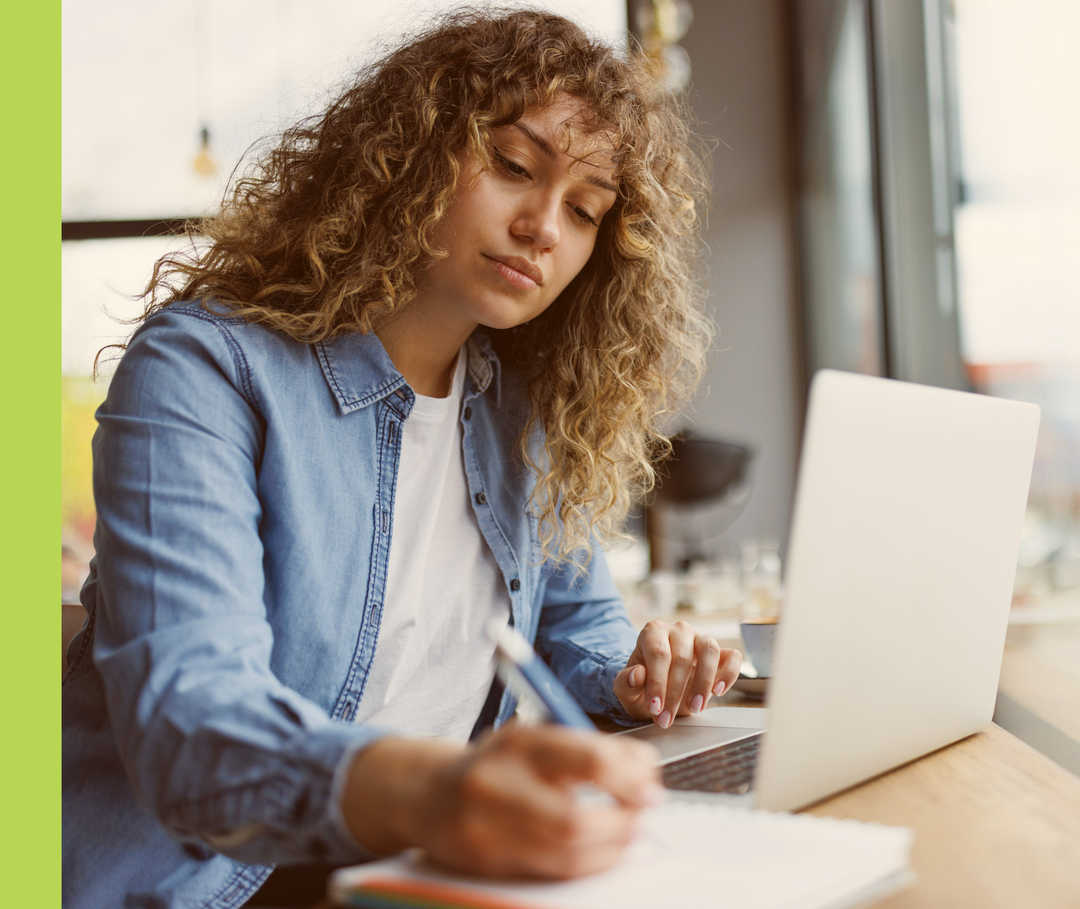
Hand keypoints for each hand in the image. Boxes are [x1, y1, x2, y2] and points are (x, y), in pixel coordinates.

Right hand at [341, 725, 661, 878]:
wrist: (429, 795)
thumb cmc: (497, 763)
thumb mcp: (535, 739)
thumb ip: (587, 749)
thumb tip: (645, 769)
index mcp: (517, 742)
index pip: (588, 761)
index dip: (630, 779)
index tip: (650, 786)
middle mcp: (497, 784)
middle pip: (576, 819)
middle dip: (622, 823)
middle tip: (642, 816)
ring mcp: (486, 829)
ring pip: (566, 853)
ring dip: (611, 848)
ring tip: (627, 834)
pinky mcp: (486, 863)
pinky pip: (550, 872)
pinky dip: (586, 863)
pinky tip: (600, 851)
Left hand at [613, 619, 741, 727]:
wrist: (658, 690)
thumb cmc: (641, 687)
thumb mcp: (626, 689)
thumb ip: (625, 682)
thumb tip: (637, 674)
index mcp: (652, 632)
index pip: (658, 653)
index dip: (657, 683)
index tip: (654, 708)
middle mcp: (678, 630)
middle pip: (682, 657)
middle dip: (675, 693)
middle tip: (667, 719)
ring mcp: (700, 638)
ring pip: (709, 650)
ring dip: (703, 682)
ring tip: (695, 708)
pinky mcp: (720, 652)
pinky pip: (732, 657)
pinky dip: (729, 673)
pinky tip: (718, 692)